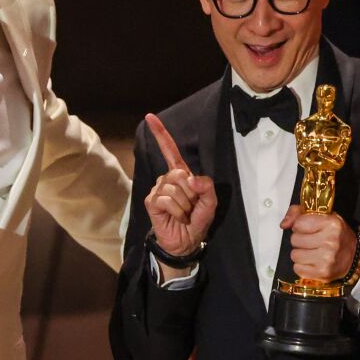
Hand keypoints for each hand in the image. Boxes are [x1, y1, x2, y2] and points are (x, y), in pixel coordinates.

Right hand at [143, 114, 216, 260]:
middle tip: (190, 206)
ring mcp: (157, 189)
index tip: (149, 117)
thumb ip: (207, 187)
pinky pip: (166, 199)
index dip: (161, 134)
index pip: (170, 150)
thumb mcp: (210, 203)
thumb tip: (191, 179)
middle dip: (191, 193)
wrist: (185, 242)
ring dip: (184, 204)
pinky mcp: (151, 201)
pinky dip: (176, 210)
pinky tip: (176, 216)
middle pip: (179, 173)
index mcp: (181, 175)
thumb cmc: (196, 221)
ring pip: (174, 188)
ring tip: (183, 213)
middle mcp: (167, 179)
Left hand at [281, 205, 355, 281]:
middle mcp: (331, 241)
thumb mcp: (322, 216)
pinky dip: (302, 266)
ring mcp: (327, 259)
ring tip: (312, 251)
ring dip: (300, 254)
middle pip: (295, 240)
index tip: (308, 228)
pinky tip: (312, 262)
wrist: (353, 256)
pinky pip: (297, 269)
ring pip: (294, 255)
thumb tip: (284, 224)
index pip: (299, 224)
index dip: (300, 226)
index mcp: (331, 224)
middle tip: (311, 241)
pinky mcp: (322, 273)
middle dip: (300, 240)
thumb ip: (298, 213)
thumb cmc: (335, 234)